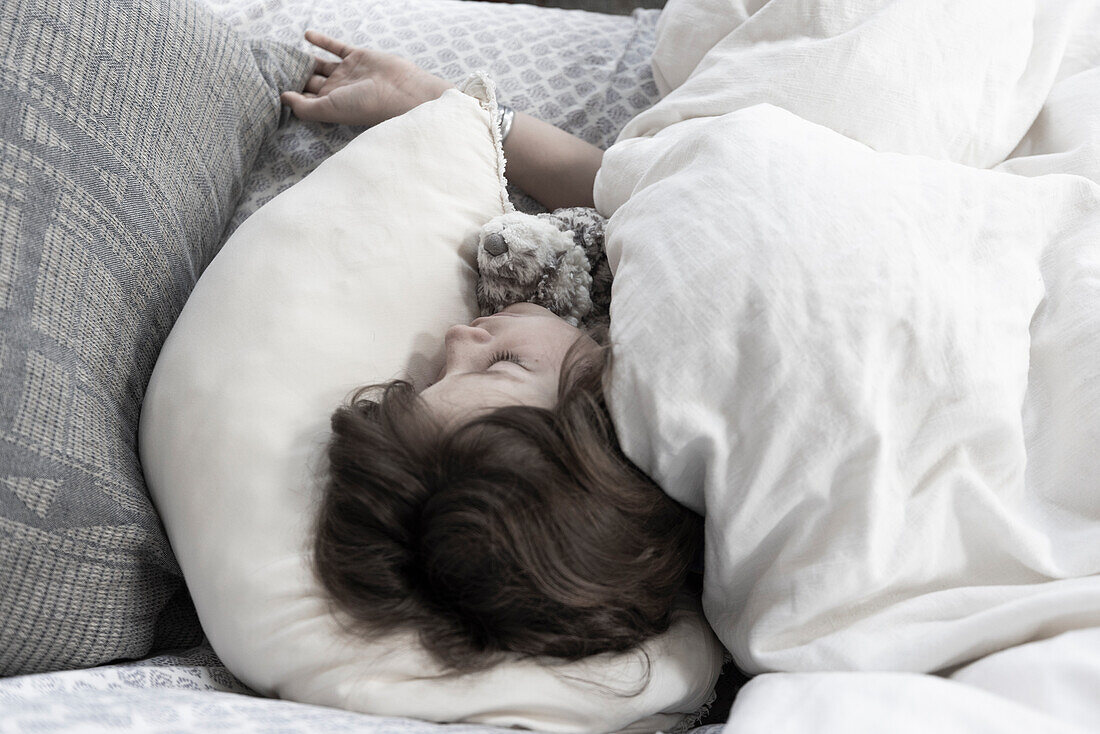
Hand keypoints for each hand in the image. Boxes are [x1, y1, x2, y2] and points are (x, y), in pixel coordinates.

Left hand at [280, 30, 454, 126]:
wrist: (400, 90)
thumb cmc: (367, 105)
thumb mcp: (330, 109)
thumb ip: (304, 107)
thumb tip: (282, 98)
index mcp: (330, 105)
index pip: (304, 99)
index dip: (288, 94)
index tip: (269, 86)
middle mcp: (337, 90)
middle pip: (309, 81)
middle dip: (293, 75)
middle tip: (273, 66)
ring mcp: (347, 72)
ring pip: (320, 64)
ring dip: (304, 59)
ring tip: (286, 52)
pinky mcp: (357, 56)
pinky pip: (336, 47)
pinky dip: (322, 41)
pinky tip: (306, 35)